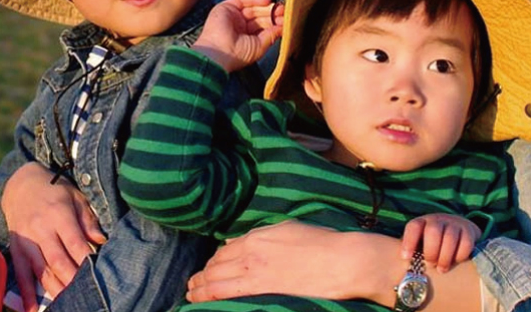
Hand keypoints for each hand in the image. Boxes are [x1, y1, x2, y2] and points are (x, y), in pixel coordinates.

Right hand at [1, 162, 106, 311]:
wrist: (22, 184)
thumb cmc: (55, 190)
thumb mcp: (76, 196)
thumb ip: (87, 219)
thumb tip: (101, 240)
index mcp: (59, 214)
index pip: (74, 242)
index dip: (84, 259)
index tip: (95, 272)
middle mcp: (40, 228)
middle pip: (57, 259)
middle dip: (70, 279)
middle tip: (82, 294)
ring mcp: (26, 239)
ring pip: (40, 269)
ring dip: (52, 289)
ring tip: (64, 303)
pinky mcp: (15, 247)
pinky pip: (20, 273)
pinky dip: (26, 292)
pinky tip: (30, 308)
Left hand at [186, 220, 399, 304]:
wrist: (340, 260)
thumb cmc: (320, 243)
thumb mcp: (288, 228)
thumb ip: (261, 235)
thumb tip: (240, 241)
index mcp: (257, 237)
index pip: (224, 250)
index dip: (213, 261)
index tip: (207, 268)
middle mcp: (251, 253)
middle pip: (216, 266)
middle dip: (201, 277)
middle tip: (191, 285)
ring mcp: (255, 274)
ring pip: (217, 283)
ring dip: (200, 289)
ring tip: (191, 295)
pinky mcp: (262, 292)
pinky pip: (228, 296)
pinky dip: (212, 298)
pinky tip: (205, 302)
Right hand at [193, 0, 282, 71]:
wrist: (219, 53)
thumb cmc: (236, 55)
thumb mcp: (259, 46)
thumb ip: (271, 35)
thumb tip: (283, 28)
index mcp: (245, 37)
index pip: (262, 27)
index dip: (274, 23)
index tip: (285, 21)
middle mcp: (238, 26)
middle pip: (259, 16)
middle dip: (272, 14)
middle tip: (284, 12)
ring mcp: (232, 16)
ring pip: (252, 8)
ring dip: (266, 7)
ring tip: (279, 8)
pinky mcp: (226, 7)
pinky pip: (243, 0)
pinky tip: (267, 2)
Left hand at [401, 213, 480, 272]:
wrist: (459, 226)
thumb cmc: (434, 240)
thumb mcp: (422, 240)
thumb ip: (414, 249)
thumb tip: (405, 264)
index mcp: (422, 222)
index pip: (413, 227)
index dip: (408, 242)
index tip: (406, 257)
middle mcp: (437, 220)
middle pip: (433, 231)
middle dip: (431, 251)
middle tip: (430, 264)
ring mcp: (453, 223)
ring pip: (450, 238)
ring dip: (445, 257)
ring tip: (441, 269)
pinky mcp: (468, 230)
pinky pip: (465, 244)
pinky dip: (459, 256)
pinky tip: (455, 261)